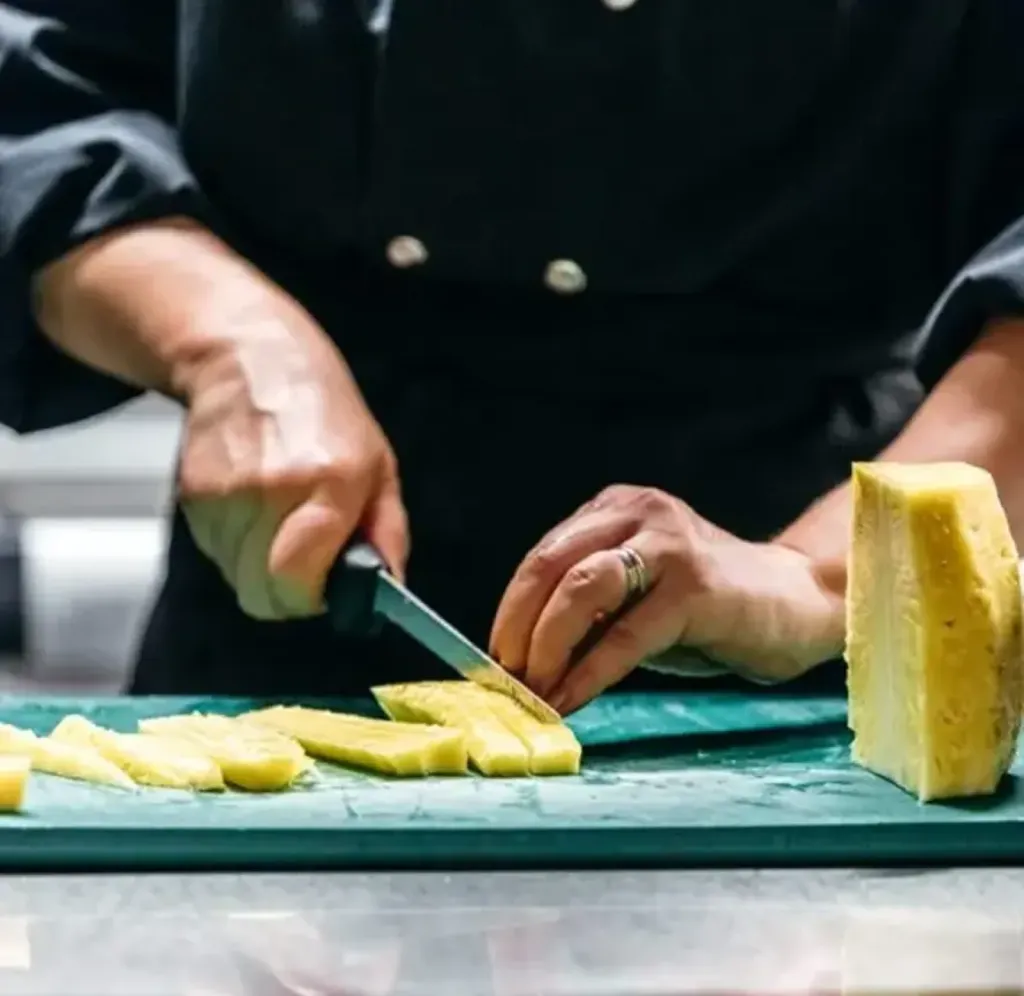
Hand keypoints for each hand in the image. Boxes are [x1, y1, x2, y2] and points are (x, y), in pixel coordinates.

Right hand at [177, 292, 406, 619]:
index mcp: (330, 485)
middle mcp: (273, 491)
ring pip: (236, 575)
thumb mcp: (378, 466)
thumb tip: (389, 588)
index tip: (323, 587)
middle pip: (261, 594)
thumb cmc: (324, 413)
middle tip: (302, 559)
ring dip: (257, 562)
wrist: (250, 359)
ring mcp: (226, 493)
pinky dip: (234, 540)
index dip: (310, 598)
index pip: (296, 585)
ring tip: (276, 512)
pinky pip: (215, 549)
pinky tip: (251, 499)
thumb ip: (387, 533)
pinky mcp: (192, 493)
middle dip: (284, 591)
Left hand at [490, 485, 844, 713]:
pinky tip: (569, 700)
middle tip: (505, 678)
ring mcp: (668, 545)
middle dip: (518, 628)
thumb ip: (588, 609)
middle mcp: (638, 514)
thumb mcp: (637, 596)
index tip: (495, 657)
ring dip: (546, 647)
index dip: (511, 610)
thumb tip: (523, 656)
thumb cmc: (708, 609)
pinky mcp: (696, 588)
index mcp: (616, 509)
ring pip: (581, 590)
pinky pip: (625, 635)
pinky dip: (588, 672)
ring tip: (533, 690)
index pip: (544, 556)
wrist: (798, 604)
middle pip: (551, 566)